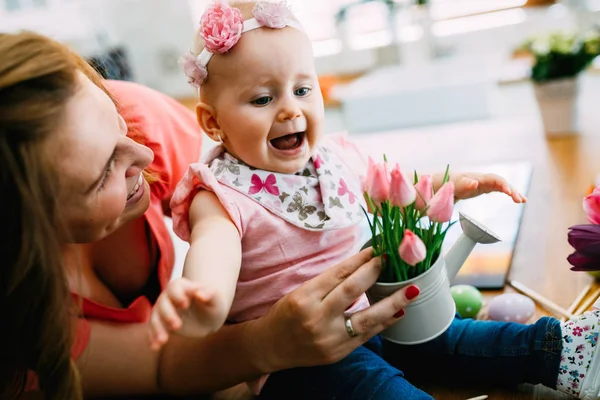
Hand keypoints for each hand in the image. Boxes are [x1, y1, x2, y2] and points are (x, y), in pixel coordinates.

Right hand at [149, 277, 219, 350]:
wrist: (208, 316)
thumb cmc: (212, 304)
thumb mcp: (215, 299)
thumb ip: (210, 294)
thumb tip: (200, 294)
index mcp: (182, 286)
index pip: (175, 287)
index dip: (178, 295)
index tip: (185, 305)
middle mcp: (168, 297)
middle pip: (163, 303)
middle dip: (168, 315)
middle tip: (178, 326)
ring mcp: (163, 310)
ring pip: (156, 317)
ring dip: (158, 329)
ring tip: (163, 341)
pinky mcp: (161, 324)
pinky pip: (153, 330)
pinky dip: (153, 338)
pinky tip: (155, 347)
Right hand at [244, 248, 419, 372]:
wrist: (271, 346)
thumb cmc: (286, 313)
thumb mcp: (301, 292)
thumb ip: (329, 282)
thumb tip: (362, 264)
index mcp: (305, 297)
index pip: (338, 273)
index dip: (360, 260)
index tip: (377, 249)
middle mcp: (317, 317)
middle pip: (353, 290)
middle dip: (376, 272)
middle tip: (394, 259)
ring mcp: (329, 337)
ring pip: (367, 317)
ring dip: (393, 302)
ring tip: (412, 290)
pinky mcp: (338, 353)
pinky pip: (366, 336)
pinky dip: (384, 323)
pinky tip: (399, 312)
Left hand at [435, 171, 526, 202]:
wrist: (440, 183)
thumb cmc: (444, 186)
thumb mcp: (451, 187)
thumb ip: (462, 184)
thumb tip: (474, 183)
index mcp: (472, 178)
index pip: (490, 179)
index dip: (501, 184)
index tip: (507, 192)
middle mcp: (479, 178)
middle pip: (498, 181)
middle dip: (509, 189)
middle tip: (518, 199)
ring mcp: (482, 182)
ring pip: (501, 185)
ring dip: (512, 191)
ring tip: (523, 201)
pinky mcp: (484, 187)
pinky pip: (499, 189)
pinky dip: (509, 193)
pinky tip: (519, 200)